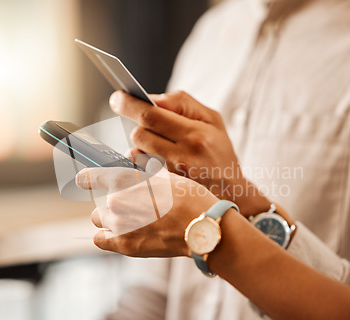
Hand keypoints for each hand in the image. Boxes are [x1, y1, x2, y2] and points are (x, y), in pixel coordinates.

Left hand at [76, 158, 218, 256]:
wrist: (202, 227)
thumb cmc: (189, 197)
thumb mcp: (166, 174)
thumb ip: (142, 167)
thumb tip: (130, 157)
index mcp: (124, 179)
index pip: (91, 176)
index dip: (87, 178)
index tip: (82, 180)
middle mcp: (116, 201)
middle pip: (102, 201)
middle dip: (114, 202)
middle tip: (136, 205)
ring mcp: (119, 225)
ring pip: (101, 219)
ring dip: (111, 218)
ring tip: (135, 220)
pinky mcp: (124, 245)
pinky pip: (101, 239)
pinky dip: (108, 236)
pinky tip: (124, 233)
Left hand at [110, 90, 270, 215]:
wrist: (231, 192)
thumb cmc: (220, 151)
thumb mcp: (212, 119)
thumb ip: (182, 103)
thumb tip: (151, 98)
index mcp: (196, 135)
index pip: (151, 115)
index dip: (129, 104)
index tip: (117, 98)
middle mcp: (183, 157)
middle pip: (139, 134)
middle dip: (140, 126)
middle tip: (152, 127)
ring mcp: (171, 178)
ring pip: (136, 153)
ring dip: (141, 146)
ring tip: (160, 148)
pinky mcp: (163, 192)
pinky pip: (138, 171)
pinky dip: (141, 163)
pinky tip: (156, 164)